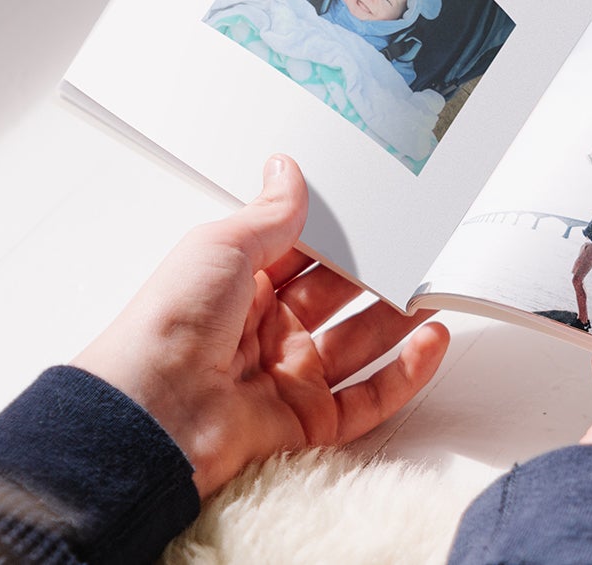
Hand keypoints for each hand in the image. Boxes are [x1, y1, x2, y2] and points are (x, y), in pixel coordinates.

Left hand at [73, 154, 449, 495]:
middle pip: (337, 298)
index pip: (303, 253)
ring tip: (439, 288)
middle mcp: (265, 331)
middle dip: (378, 273)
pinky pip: (367, 398)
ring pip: (359, 344)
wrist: (152, 413)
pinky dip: (404, 373)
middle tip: (420, 248)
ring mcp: (288, 377)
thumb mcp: (222, 245)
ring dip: (400, 318)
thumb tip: (287, 169)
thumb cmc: (170, 324)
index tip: (379, 212)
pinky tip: (430, 342)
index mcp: (239, 286)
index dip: (340, 235)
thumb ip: (270, 213)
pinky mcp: (307, 422)